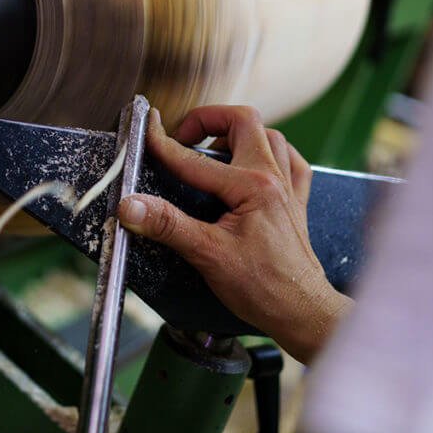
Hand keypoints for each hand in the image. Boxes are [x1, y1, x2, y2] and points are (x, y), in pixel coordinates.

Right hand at [117, 106, 351, 363]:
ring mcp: (289, 188)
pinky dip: (271, 154)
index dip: (163, 144)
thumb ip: (167, 225)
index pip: (195, 159)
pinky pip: (290, 162)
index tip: (145, 132)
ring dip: (239, 134)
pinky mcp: (296, 203)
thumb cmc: (262, 287)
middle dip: (209, 120)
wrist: (302, 313)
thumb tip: (130, 205)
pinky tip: (256, 165)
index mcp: (252, 186)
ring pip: (269, 137)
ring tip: (212, 149)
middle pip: (244, 121)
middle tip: (183, 136)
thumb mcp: (207, 254)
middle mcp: (274, 178)